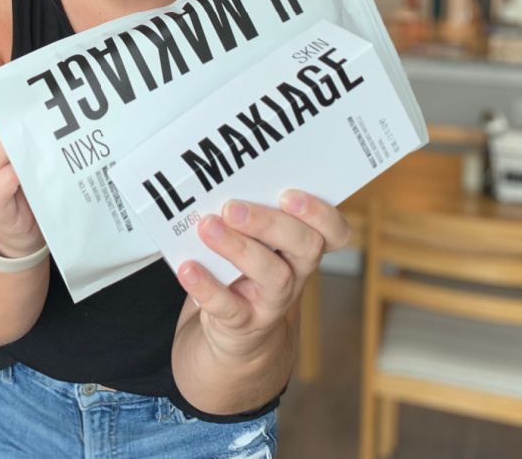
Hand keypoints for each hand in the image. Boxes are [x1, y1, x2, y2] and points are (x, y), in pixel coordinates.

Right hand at [0, 103, 44, 258]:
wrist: (21, 233)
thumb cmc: (25, 187)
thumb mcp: (27, 152)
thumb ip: (32, 128)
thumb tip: (58, 99)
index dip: (15, 98)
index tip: (42, 92)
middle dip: (18, 121)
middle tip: (48, 114)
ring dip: (12, 148)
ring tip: (39, 141)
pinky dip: (9, 178)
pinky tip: (24, 172)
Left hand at [176, 190, 349, 361]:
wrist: (238, 337)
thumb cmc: (245, 274)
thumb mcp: (257, 246)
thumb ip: (248, 218)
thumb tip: (217, 185)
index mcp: (302, 248)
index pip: (333, 232)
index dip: (320, 213)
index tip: (289, 195)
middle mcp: (296, 274)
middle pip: (305, 247)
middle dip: (269, 223)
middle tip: (232, 207)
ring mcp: (272, 302)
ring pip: (273, 276)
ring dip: (238, 248)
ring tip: (208, 228)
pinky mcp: (244, 324)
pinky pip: (229, 307)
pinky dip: (207, 287)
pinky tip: (189, 269)